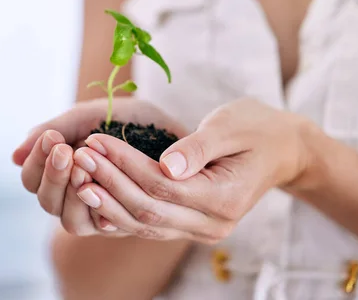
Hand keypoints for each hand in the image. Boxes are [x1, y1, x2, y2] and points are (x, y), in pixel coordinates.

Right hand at [12, 98, 187, 235]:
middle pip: (46, 202)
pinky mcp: (124, 223)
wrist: (173, 125)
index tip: (53, 137)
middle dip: (54, 176)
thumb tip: (14, 156)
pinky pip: (104, 226)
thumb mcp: (90, 115)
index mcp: (60, 171)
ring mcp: (98, 213)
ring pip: (70, 221)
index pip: (31, 178)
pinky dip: (102, 207)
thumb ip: (57, 130)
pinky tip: (106, 187)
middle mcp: (74, 197)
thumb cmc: (129, 118)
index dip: (36, 161)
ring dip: (74, 194)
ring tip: (86, 165)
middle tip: (68, 150)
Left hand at [70, 98, 314, 242]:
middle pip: (149, 209)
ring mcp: (202, 230)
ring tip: (77, 176)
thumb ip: (199, 147)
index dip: (125, 165)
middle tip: (79, 156)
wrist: (280, 150)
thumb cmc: (256, 129)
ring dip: (108, 201)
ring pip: (145, 224)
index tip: (96, 140)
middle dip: (109, 182)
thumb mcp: (231, 126)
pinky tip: (93, 199)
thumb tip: (167, 165)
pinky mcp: (191, 227)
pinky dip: (120, 213)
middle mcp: (213, 224)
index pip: (163, 186)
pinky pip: (150, 227)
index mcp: (226, 198)